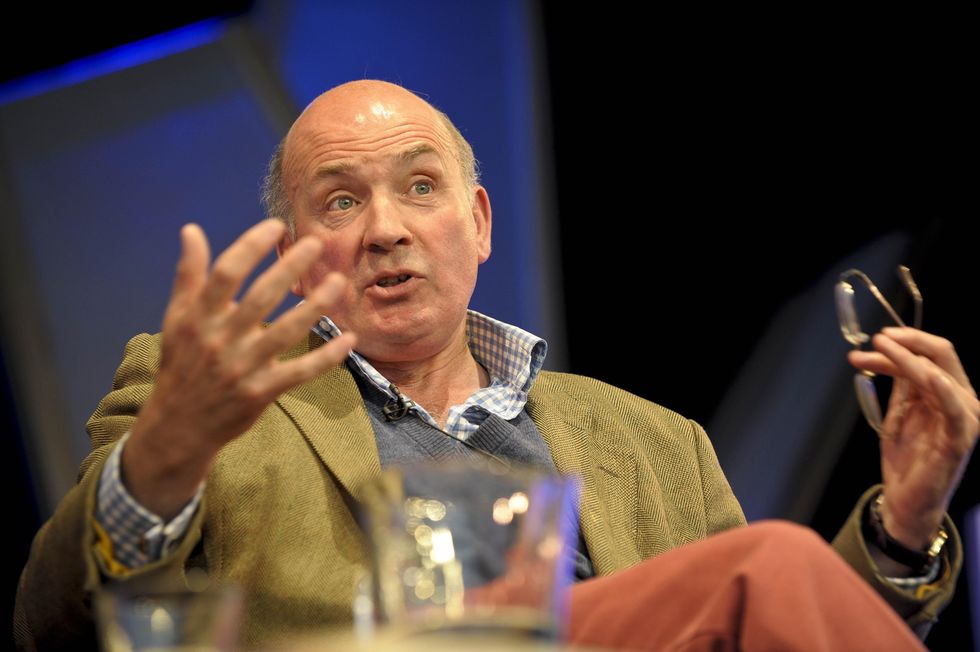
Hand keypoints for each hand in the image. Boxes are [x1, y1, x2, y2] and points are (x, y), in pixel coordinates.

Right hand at [123, 220, 355, 518]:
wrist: (179, 426)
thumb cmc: (182, 364)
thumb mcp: (177, 319)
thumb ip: (188, 275)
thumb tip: (191, 230)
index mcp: (199, 317)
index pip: (226, 273)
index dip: (250, 246)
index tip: (275, 226)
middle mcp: (220, 340)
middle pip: (260, 298)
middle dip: (289, 268)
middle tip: (316, 244)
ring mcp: (243, 367)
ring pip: (285, 332)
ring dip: (314, 306)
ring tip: (338, 282)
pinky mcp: (262, 392)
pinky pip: (301, 371)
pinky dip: (326, 356)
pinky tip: (349, 339)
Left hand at [849, 327, 978, 551]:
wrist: (906, 500)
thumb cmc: (906, 459)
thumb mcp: (899, 413)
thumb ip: (901, 386)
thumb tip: (888, 353)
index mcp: (948, 393)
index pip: (933, 355)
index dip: (907, 341)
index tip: (877, 339)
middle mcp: (962, 401)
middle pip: (942, 355)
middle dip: (908, 341)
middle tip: (877, 338)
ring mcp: (964, 419)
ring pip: (938, 374)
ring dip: (906, 358)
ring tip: (877, 350)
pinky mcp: (959, 438)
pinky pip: (953, 407)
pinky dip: (940, 387)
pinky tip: (926, 375)